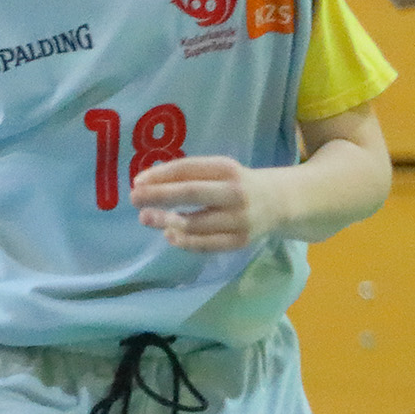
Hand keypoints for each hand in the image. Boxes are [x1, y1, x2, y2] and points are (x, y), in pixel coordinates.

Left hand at [132, 155, 282, 250]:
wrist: (280, 202)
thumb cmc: (236, 184)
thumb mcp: (219, 171)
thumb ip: (189, 175)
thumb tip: (146, 184)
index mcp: (227, 169)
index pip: (189, 169)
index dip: (161, 175)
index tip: (136, 181)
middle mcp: (235, 192)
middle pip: (192, 193)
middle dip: (160, 196)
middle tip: (134, 199)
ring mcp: (239, 219)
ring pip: (197, 223)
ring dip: (167, 221)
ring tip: (145, 218)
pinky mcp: (240, 241)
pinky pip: (207, 244)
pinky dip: (185, 242)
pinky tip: (169, 235)